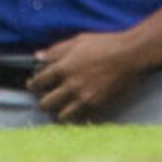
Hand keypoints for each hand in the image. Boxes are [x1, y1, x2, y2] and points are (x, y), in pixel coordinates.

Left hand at [30, 28, 153, 121]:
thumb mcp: (75, 41)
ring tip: (58, 111)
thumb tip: (38, 57)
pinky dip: (77, 119)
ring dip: (58, 114)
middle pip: (47, 103)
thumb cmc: (103, 44)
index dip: (32, 85)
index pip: (39, 82)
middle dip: (42, 103)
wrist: (130, 55)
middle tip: (43, 101)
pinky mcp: (101, 106)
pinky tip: (76, 114)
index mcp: (63, 68)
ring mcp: (86, 98)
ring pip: (63, 116)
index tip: (31, 87)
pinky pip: (83, 119)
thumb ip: (55, 51)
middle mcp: (72, 86)